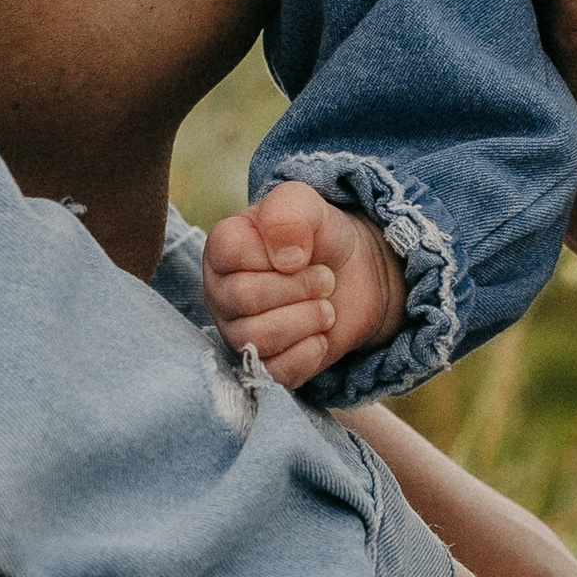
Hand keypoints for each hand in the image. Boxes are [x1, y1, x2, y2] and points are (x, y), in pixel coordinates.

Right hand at [204, 176, 408, 388]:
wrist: (355, 276)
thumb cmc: (319, 236)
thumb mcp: (306, 203)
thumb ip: (288, 212)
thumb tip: (286, 259)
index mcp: (222, 249)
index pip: (230, 253)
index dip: (275, 253)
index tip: (302, 251)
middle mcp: (221, 292)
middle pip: (245, 298)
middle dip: (300, 288)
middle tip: (324, 278)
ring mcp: (238, 332)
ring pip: (259, 338)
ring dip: (308, 319)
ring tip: (325, 307)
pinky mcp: (263, 367)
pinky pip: (276, 373)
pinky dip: (309, 353)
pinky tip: (320, 335)